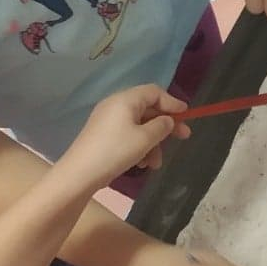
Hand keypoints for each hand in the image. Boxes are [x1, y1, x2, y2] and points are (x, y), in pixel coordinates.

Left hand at [62, 85, 184, 184]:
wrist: (80, 173)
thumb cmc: (116, 151)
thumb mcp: (145, 138)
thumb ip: (162, 126)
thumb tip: (168, 120)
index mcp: (126, 100)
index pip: (154, 92)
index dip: (172, 102)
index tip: (187, 115)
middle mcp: (116, 105)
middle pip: (148, 110)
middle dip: (166, 126)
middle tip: (183, 137)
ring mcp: (108, 121)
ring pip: (139, 126)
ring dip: (153, 143)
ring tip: (156, 164)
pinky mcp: (104, 136)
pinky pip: (128, 136)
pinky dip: (139, 147)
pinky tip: (142, 165)